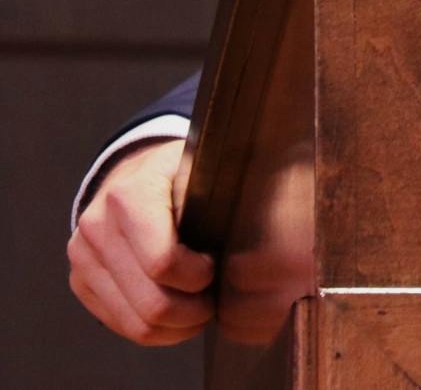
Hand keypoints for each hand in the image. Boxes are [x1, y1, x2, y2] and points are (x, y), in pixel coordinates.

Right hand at [68, 138, 215, 345]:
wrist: (132, 172)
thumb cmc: (178, 172)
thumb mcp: (202, 165)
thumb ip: (222, 186)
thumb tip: (265, 207)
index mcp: (130, 196)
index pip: (164, 262)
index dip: (200, 276)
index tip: (216, 267)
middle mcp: (97, 227)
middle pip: (151, 302)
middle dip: (194, 311)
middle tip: (216, 300)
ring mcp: (83, 257)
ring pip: (136, 322)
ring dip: (177, 327)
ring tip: (202, 310)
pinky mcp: (81, 281)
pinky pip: (120, 324)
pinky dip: (156, 330)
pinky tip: (179, 315)